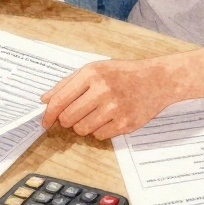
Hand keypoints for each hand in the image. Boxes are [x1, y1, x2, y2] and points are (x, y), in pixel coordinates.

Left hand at [40, 58, 175, 138]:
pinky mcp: (125, 123)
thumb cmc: (124, 73)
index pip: (59, 100)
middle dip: (67, 120)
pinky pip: (99, 136)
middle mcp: (102, 90)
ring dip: (83, 126)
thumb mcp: (96, 69)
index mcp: (92, 74)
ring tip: (94, 115)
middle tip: (74, 116)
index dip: (48, 115)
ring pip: (82, 130)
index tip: (45, 122)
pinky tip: (108, 119)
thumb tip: (45, 99)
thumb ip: (68, 83)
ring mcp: (115, 108)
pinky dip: (99, 131)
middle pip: (68, 118)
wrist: (158, 80)